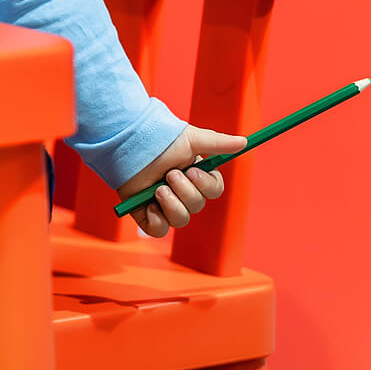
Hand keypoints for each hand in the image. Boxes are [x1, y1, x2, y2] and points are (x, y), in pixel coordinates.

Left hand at [115, 124, 248, 237]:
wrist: (126, 142)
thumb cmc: (158, 139)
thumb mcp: (190, 139)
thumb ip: (217, 143)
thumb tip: (244, 141)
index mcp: (195, 177)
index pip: (213, 191)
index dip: (206, 185)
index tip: (193, 171)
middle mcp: (181, 193)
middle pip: (197, 206)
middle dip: (185, 190)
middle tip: (169, 174)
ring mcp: (163, 205)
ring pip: (181, 220)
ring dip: (172, 204)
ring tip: (158, 188)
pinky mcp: (145, 214)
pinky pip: (159, 230)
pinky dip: (157, 219)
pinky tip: (150, 204)